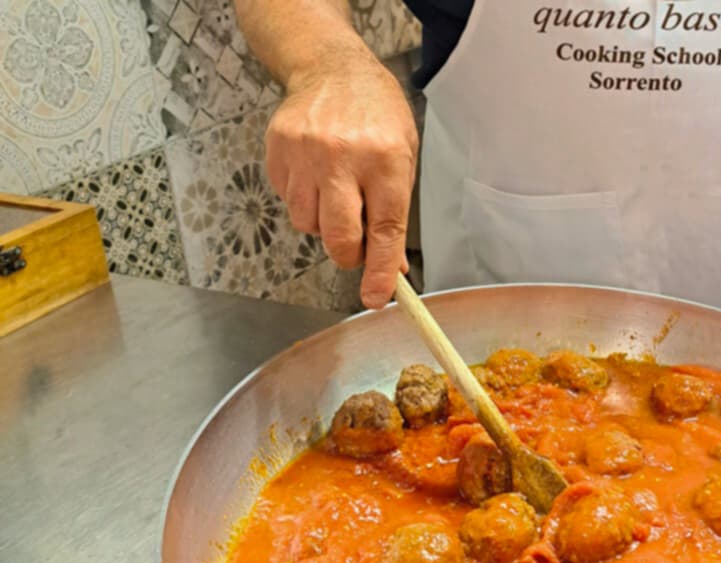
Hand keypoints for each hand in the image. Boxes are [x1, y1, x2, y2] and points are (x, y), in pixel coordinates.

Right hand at [264, 45, 418, 308]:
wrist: (330, 66)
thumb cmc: (375, 114)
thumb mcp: (403, 156)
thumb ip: (396, 213)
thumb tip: (391, 267)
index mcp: (384, 159)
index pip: (383, 230)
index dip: (378, 271)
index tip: (375, 298)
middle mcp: (342, 157)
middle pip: (338, 237)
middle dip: (348, 254)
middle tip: (355, 245)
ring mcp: (304, 153)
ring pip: (308, 225)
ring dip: (324, 223)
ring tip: (336, 191)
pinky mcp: (278, 151)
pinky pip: (288, 201)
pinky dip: (304, 200)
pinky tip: (316, 174)